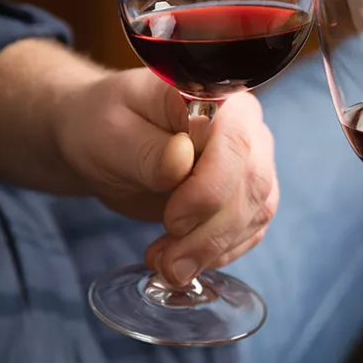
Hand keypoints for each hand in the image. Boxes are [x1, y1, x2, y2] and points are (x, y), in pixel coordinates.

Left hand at [55, 68, 277, 283]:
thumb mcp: (109, 133)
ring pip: (256, 211)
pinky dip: (219, 252)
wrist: (106, 143)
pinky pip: (251, 229)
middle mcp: (246, 126)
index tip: (173, 221)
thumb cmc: (105, 126)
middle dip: (212, 231)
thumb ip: (146, 150)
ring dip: (213, 247)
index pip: (236, 142)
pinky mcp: (246, 194)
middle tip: (167, 261)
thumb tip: (182, 162)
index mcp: (216, 97)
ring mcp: (252, 160)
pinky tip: (184, 260)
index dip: (211, 188)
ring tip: (165, 265)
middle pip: (253, 183)